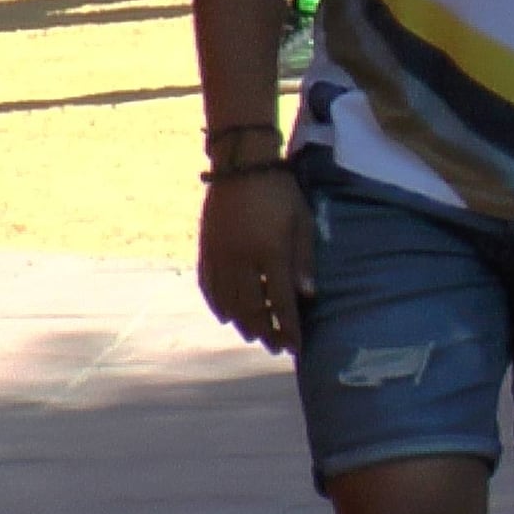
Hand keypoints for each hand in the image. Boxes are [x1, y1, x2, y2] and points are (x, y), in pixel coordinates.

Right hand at [198, 163, 315, 352]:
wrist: (242, 165)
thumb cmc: (280, 192)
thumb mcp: (301, 221)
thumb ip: (303, 260)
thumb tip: (308, 296)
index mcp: (270, 253)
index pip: (281, 301)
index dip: (289, 327)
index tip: (297, 347)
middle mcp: (241, 260)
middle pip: (252, 308)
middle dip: (266, 331)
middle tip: (276, 346)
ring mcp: (220, 256)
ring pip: (228, 301)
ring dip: (242, 323)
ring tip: (254, 336)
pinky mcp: (206, 250)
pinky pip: (209, 286)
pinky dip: (217, 305)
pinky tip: (226, 316)